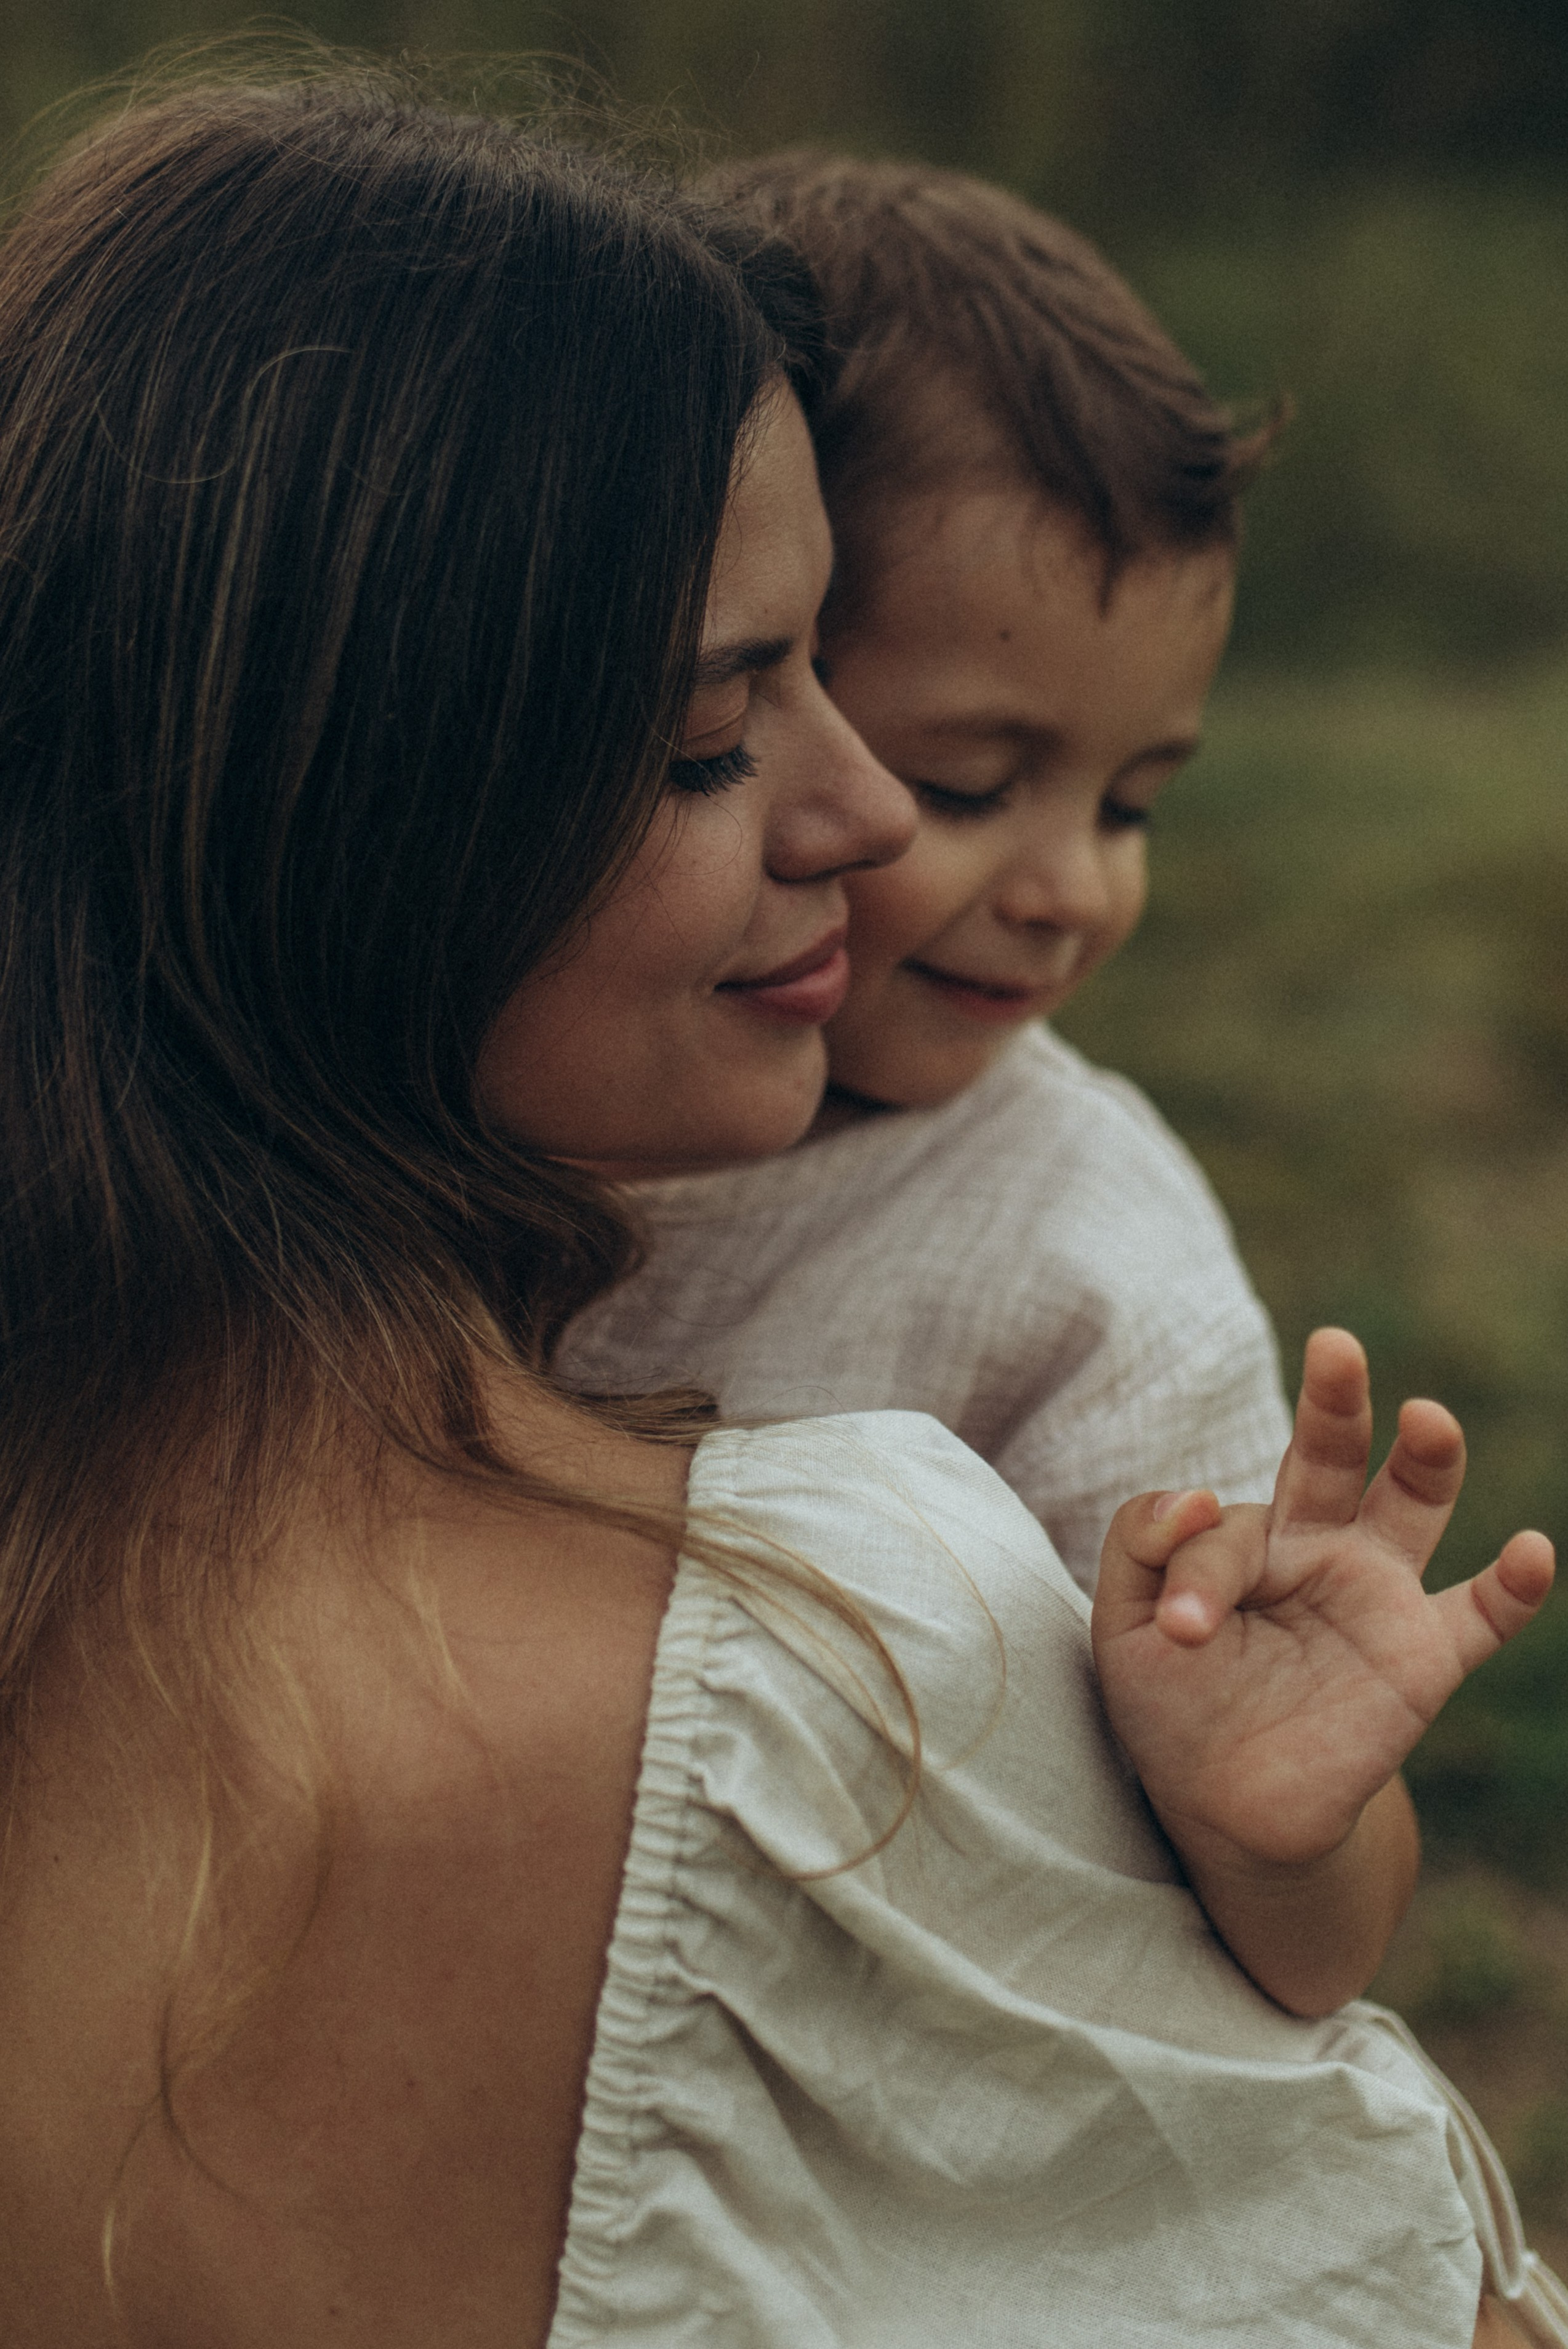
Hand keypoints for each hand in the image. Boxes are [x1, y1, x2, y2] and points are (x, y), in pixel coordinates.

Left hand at [1092, 1327, 1553, 1876]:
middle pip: (1331, 1455)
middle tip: (1333, 1348)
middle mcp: (1319, 1547)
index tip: (1180, 1629)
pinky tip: (1530, 1553)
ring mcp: (1377, 1596)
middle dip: (1335, 1402)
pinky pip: (1481, 1616)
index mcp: (1247, 1534)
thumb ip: (1140, 1547)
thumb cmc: (1174, 1705)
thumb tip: (1195, 1494)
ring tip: (1427, 1418)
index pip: (1220, 1525)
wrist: (1225, 1810)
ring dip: (1426, 1459)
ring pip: (1413, 1506)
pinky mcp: (1423, 1658)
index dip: (1197, 1572)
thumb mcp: (1125, 1627)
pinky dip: (1513, 1587)